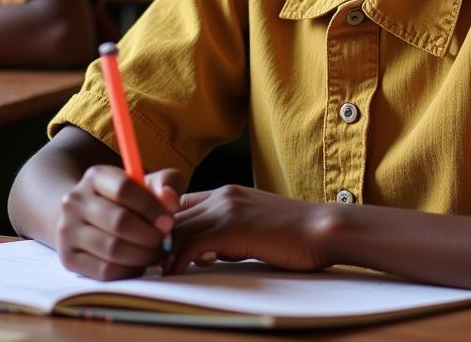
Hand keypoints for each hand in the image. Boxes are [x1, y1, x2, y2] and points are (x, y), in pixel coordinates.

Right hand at [56, 165, 183, 279]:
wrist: (88, 217)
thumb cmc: (129, 199)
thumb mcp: (149, 182)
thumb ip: (168, 183)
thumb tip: (170, 200)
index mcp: (95, 176)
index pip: (124, 189)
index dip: (151, 207)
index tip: (169, 221)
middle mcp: (74, 201)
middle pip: (119, 221)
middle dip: (150, 235)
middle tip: (165, 241)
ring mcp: (67, 231)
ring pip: (112, 249)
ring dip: (142, 255)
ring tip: (156, 252)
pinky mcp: (68, 259)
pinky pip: (103, 270)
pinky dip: (128, 270)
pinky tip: (139, 263)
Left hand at [165, 185, 331, 274]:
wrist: (321, 229)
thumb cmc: (293, 235)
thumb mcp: (253, 227)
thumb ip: (228, 234)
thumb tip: (205, 254)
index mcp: (228, 193)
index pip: (182, 203)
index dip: (166, 226)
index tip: (159, 250)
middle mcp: (223, 195)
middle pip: (174, 216)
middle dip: (158, 241)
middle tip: (149, 266)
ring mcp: (227, 208)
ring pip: (178, 229)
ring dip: (163, 253)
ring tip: (158, 273)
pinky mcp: (232, 226)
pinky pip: (191, 244)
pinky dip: (177, 262)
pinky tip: (174, 276)